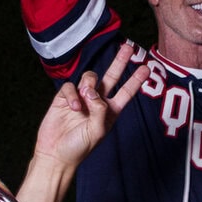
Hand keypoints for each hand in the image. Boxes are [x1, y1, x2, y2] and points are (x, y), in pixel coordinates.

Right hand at [33, 42, 145, 175]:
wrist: (55, 154)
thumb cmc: (79, 147)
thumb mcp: (97, 131)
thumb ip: (100, 109)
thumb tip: (93, 92)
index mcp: (110, 111)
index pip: (126, 92)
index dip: (135, 80)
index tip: (147, 68)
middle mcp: (97, 102)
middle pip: (111, 77)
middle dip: (119, 62)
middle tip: (128, 47)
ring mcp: (80, 98)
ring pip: (89, 77)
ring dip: (89, 84)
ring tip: (86, 96)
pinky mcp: (64, 98)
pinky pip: (70, 86)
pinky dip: (72, 94)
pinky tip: (74, 107)